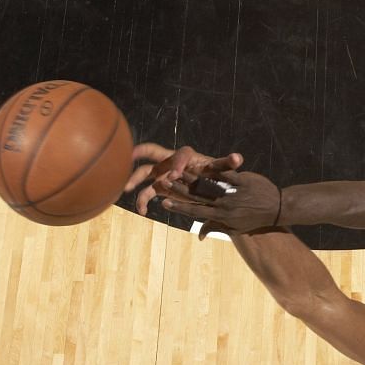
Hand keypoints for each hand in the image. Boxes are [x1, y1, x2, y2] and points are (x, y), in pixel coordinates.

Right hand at [125, 142, 244, 214]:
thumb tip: (238, 158)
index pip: (181, 154)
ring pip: (145, 172)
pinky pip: (148, 193)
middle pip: (154, 153)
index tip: (176, 175)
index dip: (177, 163)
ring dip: (135, 179)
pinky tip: (143, 212)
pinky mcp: (161, 188)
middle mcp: (172, 162)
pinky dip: (144, 201)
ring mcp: (163, 174)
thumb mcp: (222, 171)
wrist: (211, 189)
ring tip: (126, 188)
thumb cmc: (216, 176)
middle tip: (132, 154)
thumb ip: (227, 164)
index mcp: (188, 156)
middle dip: (142, 152)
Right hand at [157, 169, 282, 231]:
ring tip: (176, 172)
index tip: (164, 202)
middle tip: (163, 182)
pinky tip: (199, 164)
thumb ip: (216, 228)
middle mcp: (225, 205)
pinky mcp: (243, 180)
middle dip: (179, 190)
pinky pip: (225, 174)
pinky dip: (211, 169)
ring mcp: (234, 192)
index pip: (195, 212)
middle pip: (197, 196)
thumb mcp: (236, 228)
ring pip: (208, 184)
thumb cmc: (255, 219)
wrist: (278, 208)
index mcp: (222, 217)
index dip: (178, 207)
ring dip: (191, 178)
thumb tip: (199, 236)